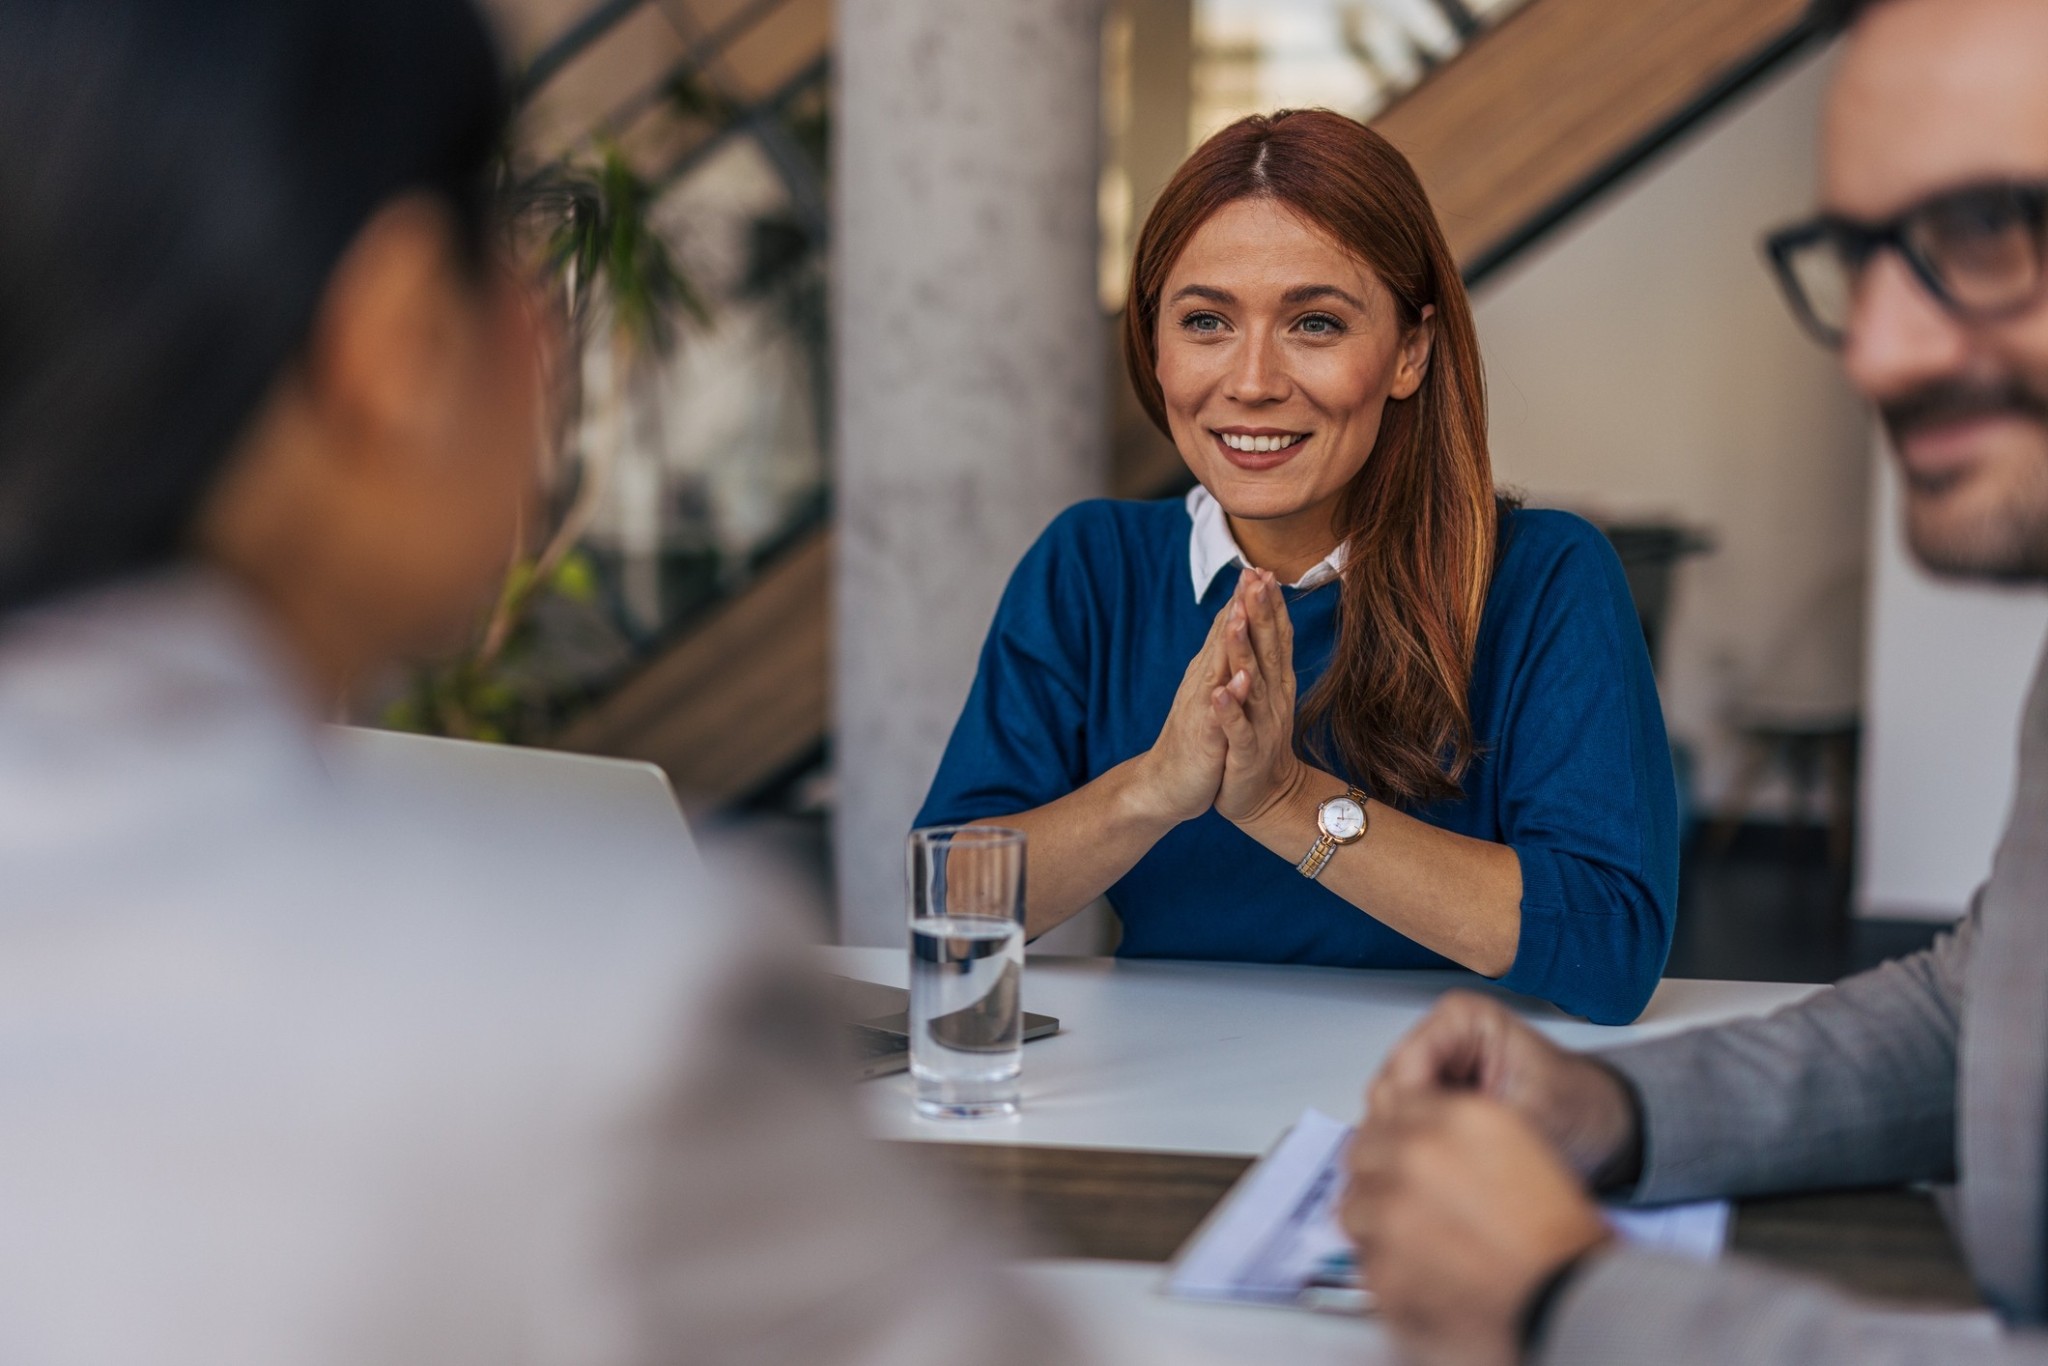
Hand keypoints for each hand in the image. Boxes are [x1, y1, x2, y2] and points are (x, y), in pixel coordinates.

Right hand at [1129, 580, 1238, 824]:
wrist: (1166, 785)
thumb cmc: (1195, 740)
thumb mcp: (1212, 695)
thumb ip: (1222, 662)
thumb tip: (1234, 628)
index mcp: (1211, 672)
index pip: (1229, 629)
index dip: (1245, 600)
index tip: (1261, 568)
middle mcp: (1204, 682)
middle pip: (1223, 638)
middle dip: (1238, 606)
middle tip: (1251, 571)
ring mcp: (1202, 708)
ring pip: (1217, 669)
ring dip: (1229, 642)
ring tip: (1241, 613)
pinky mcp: (1203, 738)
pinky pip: (1216, 715)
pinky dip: (1227, 698)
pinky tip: (1238, 681)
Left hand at [1211, 569, 1308, 825]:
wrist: (1265, 796)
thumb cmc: (1258, 740)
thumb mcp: (1264, 695)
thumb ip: (1266, 658)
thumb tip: (1266, 616)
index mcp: (1275, 684)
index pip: (1274, 637)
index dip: (1270, 604)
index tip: (1263, 570)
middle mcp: (1272, 699)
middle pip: (1267, 650)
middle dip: (1262, 614)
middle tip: (1259, 579)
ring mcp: (1260, 725)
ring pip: (1252, 683)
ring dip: (1245, 652)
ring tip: (1238, 621)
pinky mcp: (1244, 752)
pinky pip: (1236, 728)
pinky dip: (1229, 709)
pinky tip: (1220, 691)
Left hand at [1342, 1091, 1612, 1365]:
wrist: (1571, 1300)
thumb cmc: (1558, 1236)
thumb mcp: (1517, 1144)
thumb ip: (1453, 1127)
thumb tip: (1405, 1132)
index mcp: (1456, 1117)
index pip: (1390, 1104)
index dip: (1394, 1133)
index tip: (1398, 1152)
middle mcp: (1418, 1153)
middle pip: (1362, 1151)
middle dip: (1379, 1174)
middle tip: (1407, 1202)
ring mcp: (1393, 1211)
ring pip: (1354, 1207)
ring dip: (1377, 1222)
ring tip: (1419, 1245)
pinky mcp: (1384, 1269)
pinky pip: (1364, 1260)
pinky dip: (1388, 1269)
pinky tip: (1425, 1276)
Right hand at [1369, 992, 1639, 1185]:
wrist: (1601, 1123)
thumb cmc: (1577, 1107)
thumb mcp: (1530, 1113)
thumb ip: (1475, 1124)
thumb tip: (1427, 1145)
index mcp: (1460, 1018)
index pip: (1404, 1066)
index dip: (1412, 1114)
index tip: (1432, 1153)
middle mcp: (1437, 1038)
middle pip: (1388, 1090)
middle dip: (1410, 1134)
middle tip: (1440, 1171)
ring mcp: (1430, 1070)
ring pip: (1389, 1115)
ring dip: (1414, 1148)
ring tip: (1448, 1175)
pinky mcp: (1432, 1101)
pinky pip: (1405, 1130)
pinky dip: (1420, 1154)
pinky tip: (1448, 1173)